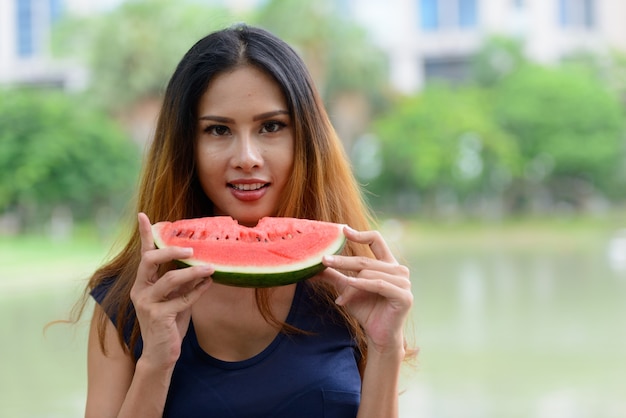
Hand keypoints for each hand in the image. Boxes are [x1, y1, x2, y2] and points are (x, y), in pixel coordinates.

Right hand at [130, 213, 212, 367]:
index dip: (144, 234)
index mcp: (143, 282)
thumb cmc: (170, 324)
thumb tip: (203, 265)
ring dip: (193, 272)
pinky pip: (182, 300)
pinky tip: (208, 285)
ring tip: (210, 268)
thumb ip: (185, 284)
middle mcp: (140, 290)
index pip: (144, 254)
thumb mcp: (177, 299)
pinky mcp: (158, 316)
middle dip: (170, 250)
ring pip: (170, 279)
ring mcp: (146, 303)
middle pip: (150, 260)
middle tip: (191, 249)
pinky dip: (197, 292)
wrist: (161, 355)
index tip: (143, 214)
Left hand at [319, 226, 412, 354]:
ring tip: (340, 297)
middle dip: (343, 261)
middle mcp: (399, 270)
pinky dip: (362, 285)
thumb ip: (335, 275)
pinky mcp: (404, 296)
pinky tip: (349, 284)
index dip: (360, 234)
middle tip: (323, 259)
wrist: (378, 336)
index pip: (376, 240)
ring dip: (350, 285)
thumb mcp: (348, 289)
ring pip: (369, 273)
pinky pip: (378, 284)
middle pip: (366, 260)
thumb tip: (313, 267)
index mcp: (388, 264)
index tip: (343, 230)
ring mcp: (404, 282)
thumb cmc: (366, 311)